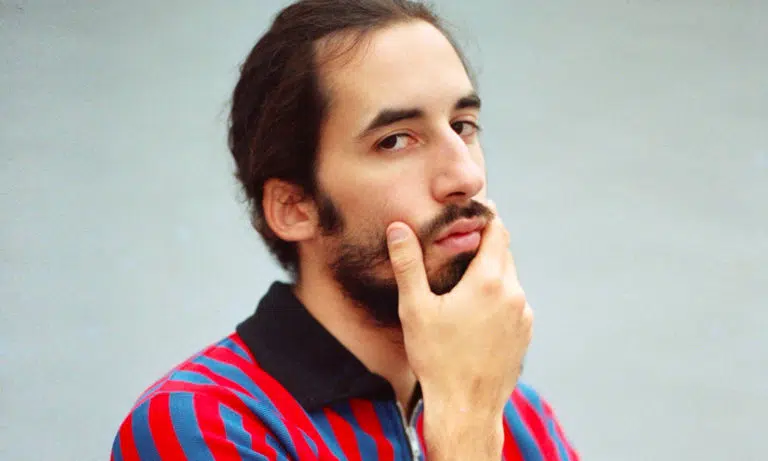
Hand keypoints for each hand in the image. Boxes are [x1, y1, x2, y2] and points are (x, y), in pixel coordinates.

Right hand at [386, 203, 532, 458]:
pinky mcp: (525, 333)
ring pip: (510, 279)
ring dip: (492, 273)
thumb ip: (408, 265)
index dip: (486, 218)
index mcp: (488, 281)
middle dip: (486, 245)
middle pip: (504, 254)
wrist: (466, 407)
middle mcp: (513, 293)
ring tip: (465, 282)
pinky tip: (476, 312)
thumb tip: (398, 229)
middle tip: (462, 244)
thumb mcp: (415, 309)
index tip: (475, 212)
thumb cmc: (437, 358)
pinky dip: (499, 297)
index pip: (497, 232)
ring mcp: (523, 315)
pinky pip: (514, 303)